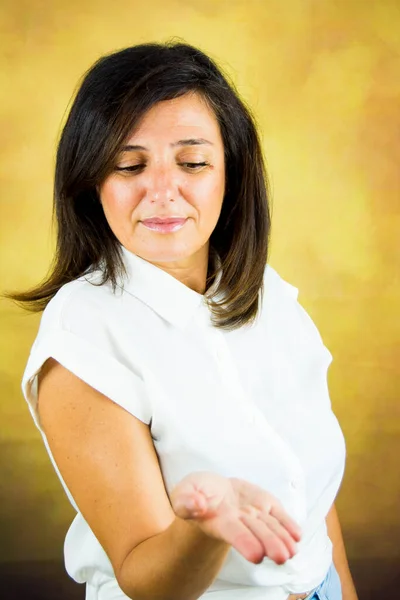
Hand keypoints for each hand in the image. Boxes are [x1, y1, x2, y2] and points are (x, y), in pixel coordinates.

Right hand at [170, 471, 301, 564]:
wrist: (212, 490)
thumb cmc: (197, 493)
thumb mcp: (184, 493)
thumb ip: (187, 500)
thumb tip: (197, 504)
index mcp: (219, 521)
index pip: (234, 533)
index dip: (244, 542)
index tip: (256, 555)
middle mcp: (240, 521)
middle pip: (257, 533)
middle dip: (270, 544)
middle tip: (282, 556)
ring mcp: (255, 513)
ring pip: (271, 527)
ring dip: (283, 539)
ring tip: (293, 550)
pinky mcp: (266, 504)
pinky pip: (279, 515)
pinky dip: (288, 525)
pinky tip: (297, 535)